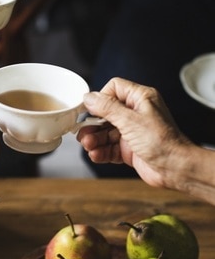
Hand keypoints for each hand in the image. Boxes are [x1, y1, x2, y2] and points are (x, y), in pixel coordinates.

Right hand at [77, 77, 192, 187]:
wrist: (177, 169)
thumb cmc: (163, 142)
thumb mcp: (130, 121)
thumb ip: (107, 107)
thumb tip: (89, 97)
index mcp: (140, 99)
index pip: (114, 89)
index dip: (100, 98)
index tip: (89, 110)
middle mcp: (135, 113)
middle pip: (105, 112)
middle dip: (92, 124)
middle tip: (83, 132)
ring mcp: (132, 131)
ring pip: (104, 131)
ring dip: (94, 139)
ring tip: (88, 145)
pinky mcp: (129, 148)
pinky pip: (108, 147)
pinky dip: (100, 151)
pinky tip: (96, 154)